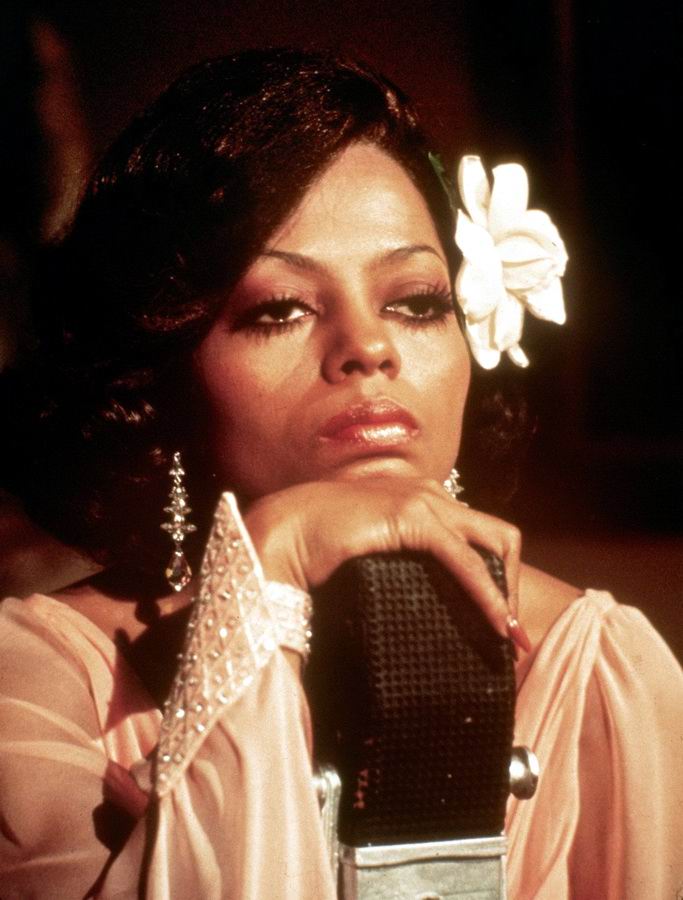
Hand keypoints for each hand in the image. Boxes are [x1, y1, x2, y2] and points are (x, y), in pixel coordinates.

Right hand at [243, 477, 521, 641]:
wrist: (283, 530)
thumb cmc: (318, 546)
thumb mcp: (374, 553)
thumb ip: (400, 564)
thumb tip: (416, 600)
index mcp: (422, 498)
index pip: (478, 534)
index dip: (497, 576)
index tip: (497, 620)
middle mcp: (430, 494)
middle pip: (499, 535)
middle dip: (514, 583)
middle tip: (510, 632)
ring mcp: (423, 501)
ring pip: (493, 543)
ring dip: (508, 593)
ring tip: (510, 636)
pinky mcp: (411, 517)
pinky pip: (465, 559)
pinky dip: (487, 593)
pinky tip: (495, 622)